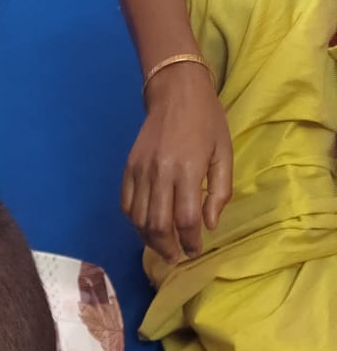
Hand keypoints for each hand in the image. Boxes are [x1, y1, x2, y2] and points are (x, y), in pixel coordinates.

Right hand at [121, 63, 232, 263]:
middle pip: (158, 225)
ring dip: (150, 240)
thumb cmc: (207, 121)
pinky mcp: (128, 169)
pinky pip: (126, 205)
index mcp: (188, 169)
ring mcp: (141, 171)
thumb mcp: (224, 153)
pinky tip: (147, 227)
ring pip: (139, 219)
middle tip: (177, 257)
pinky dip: (135, 222)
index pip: (186, 218)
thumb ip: (220, 191)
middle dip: (168, 248)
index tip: (195, 250)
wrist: (176, 92)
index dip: (190, 241)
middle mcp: (160, 173)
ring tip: (162, 248)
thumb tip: (209, 224)